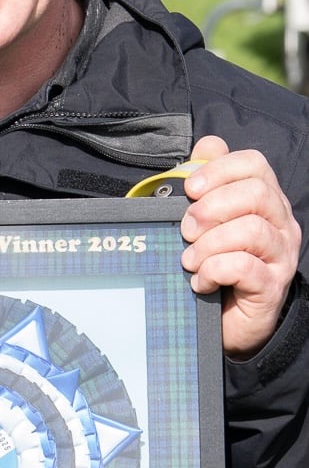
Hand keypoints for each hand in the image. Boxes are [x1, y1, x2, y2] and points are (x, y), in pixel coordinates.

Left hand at [182, 136, 301, 356]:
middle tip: (186, 230)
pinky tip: (200, 281)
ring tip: (189, 260)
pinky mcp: (272, 286)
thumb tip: (206, 146)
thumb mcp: (207, 222)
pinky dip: (214, 271)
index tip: (189, 189)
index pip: (254, 164)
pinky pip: (244, 267)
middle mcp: (280, 224)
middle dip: (211, 208)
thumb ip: (208, 183)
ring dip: (209, 244)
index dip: (219, 170)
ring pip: (251, 230)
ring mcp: (281, 256)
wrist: (227, 322)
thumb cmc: (216, 265)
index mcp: (266, 200)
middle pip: (255, 194)